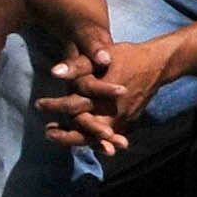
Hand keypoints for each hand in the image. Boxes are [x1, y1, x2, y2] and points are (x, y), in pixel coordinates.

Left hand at [38, 34, 174, 153]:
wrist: (158, 64)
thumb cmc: (127, 57)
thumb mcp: (101, 56)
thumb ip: (77, 66)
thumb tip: (54, 73)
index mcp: (101, 97)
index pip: (73, 108)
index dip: (54, 107)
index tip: (38, 104)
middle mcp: (112, 112)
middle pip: (85, 132)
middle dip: (65, 135)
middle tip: (48, 133)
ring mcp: (122, 119)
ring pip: (97, 138)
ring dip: (79, 140)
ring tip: (60, 136)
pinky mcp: (129, 120)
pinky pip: (111, 136)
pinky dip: (97, 141)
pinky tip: (85, 138)